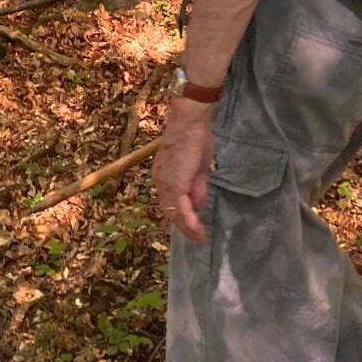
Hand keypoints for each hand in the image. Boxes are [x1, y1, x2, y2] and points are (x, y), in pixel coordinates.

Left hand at [153, 98, 214, 243]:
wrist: (189, 123)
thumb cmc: (195, 140)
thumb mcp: (199, 169)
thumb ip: (197, 188)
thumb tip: (197, 207)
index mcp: (165, 176)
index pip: (171, 202)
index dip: (182, 217)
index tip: (194, 228)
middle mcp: (161, 181)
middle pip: (171, 209)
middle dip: (185, 226)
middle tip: (199, 238)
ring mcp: (166, 182)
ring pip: (174, 211)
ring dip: (187, 227)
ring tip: (200, 238)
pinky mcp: (174, 182)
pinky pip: (180, 206)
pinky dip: (188, 219)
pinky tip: (196, 229)